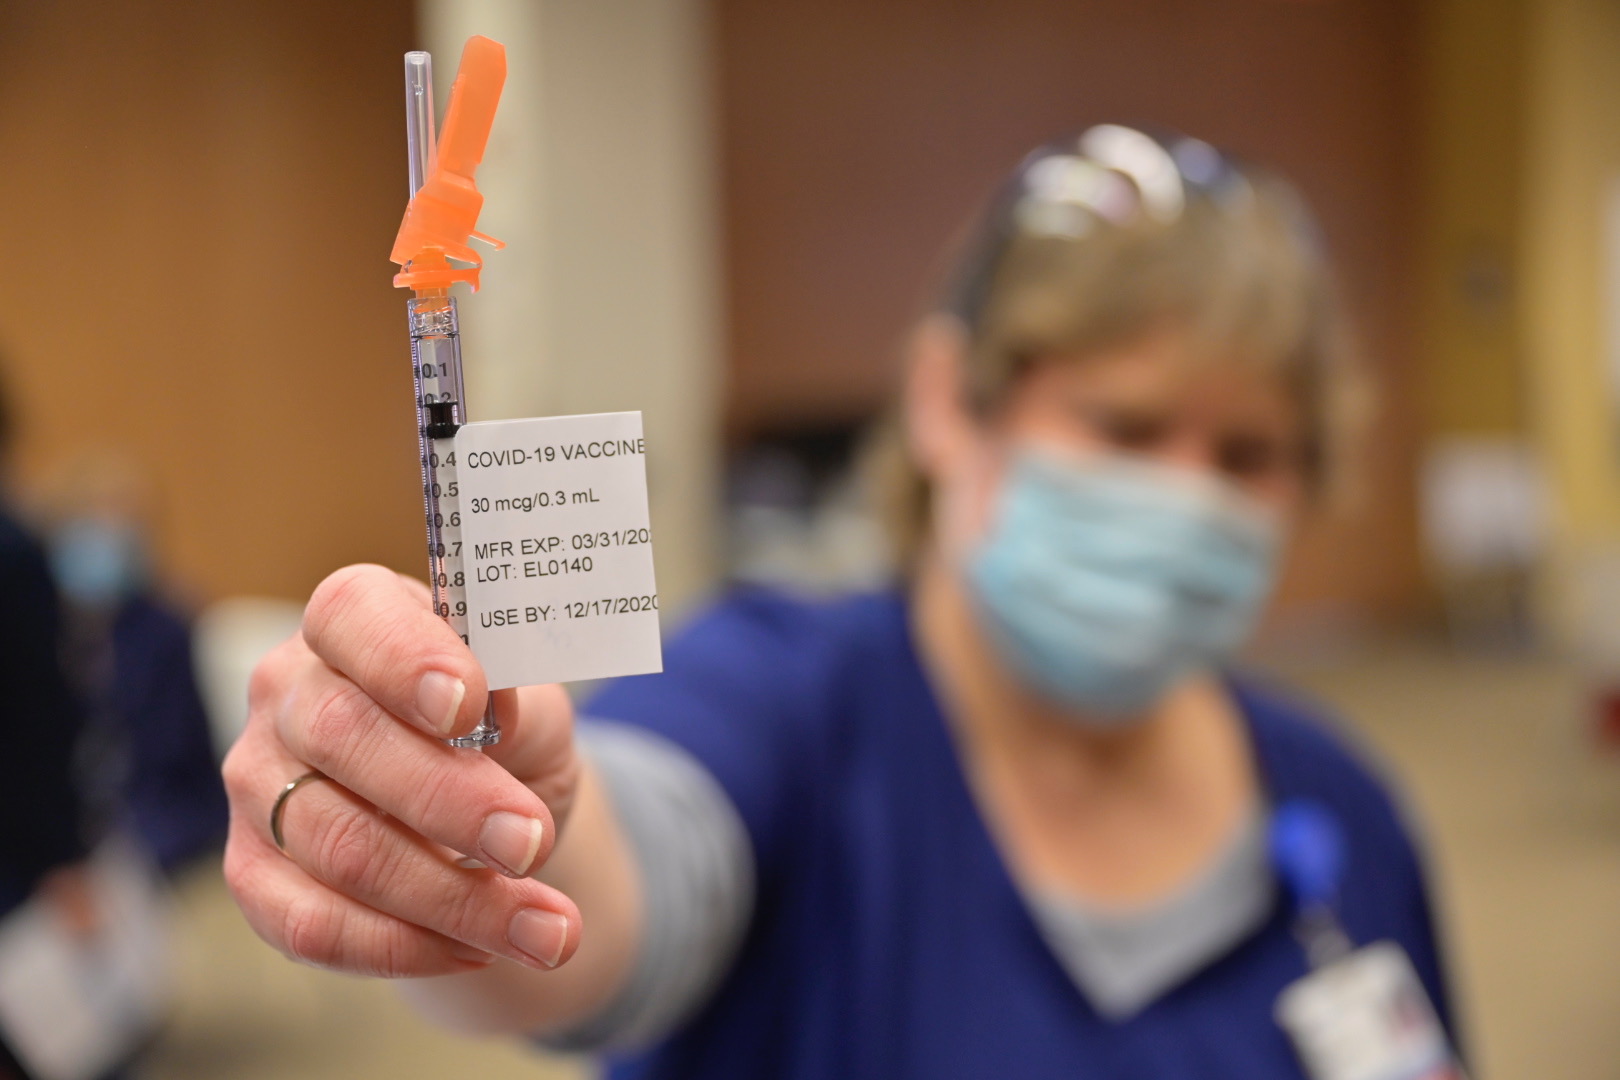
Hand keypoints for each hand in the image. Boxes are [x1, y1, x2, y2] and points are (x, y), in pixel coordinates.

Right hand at [222, 564, 583, 977]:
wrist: (477, 811)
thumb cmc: (500, 732)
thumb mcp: (530, 706)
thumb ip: (517, 701)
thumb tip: (496, 709)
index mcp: (356, 618)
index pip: (351, 614)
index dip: (403, 658)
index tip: (468, 705)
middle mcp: (289, 691)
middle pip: (343, 738)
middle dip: (449, 801)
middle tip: (532, 843)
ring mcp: (258, 783)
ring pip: (338, 846)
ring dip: (452, 899)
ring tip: (547, 927)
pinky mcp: (254, 871)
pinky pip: (312, 924)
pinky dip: (403, 946)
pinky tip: (478, 949)